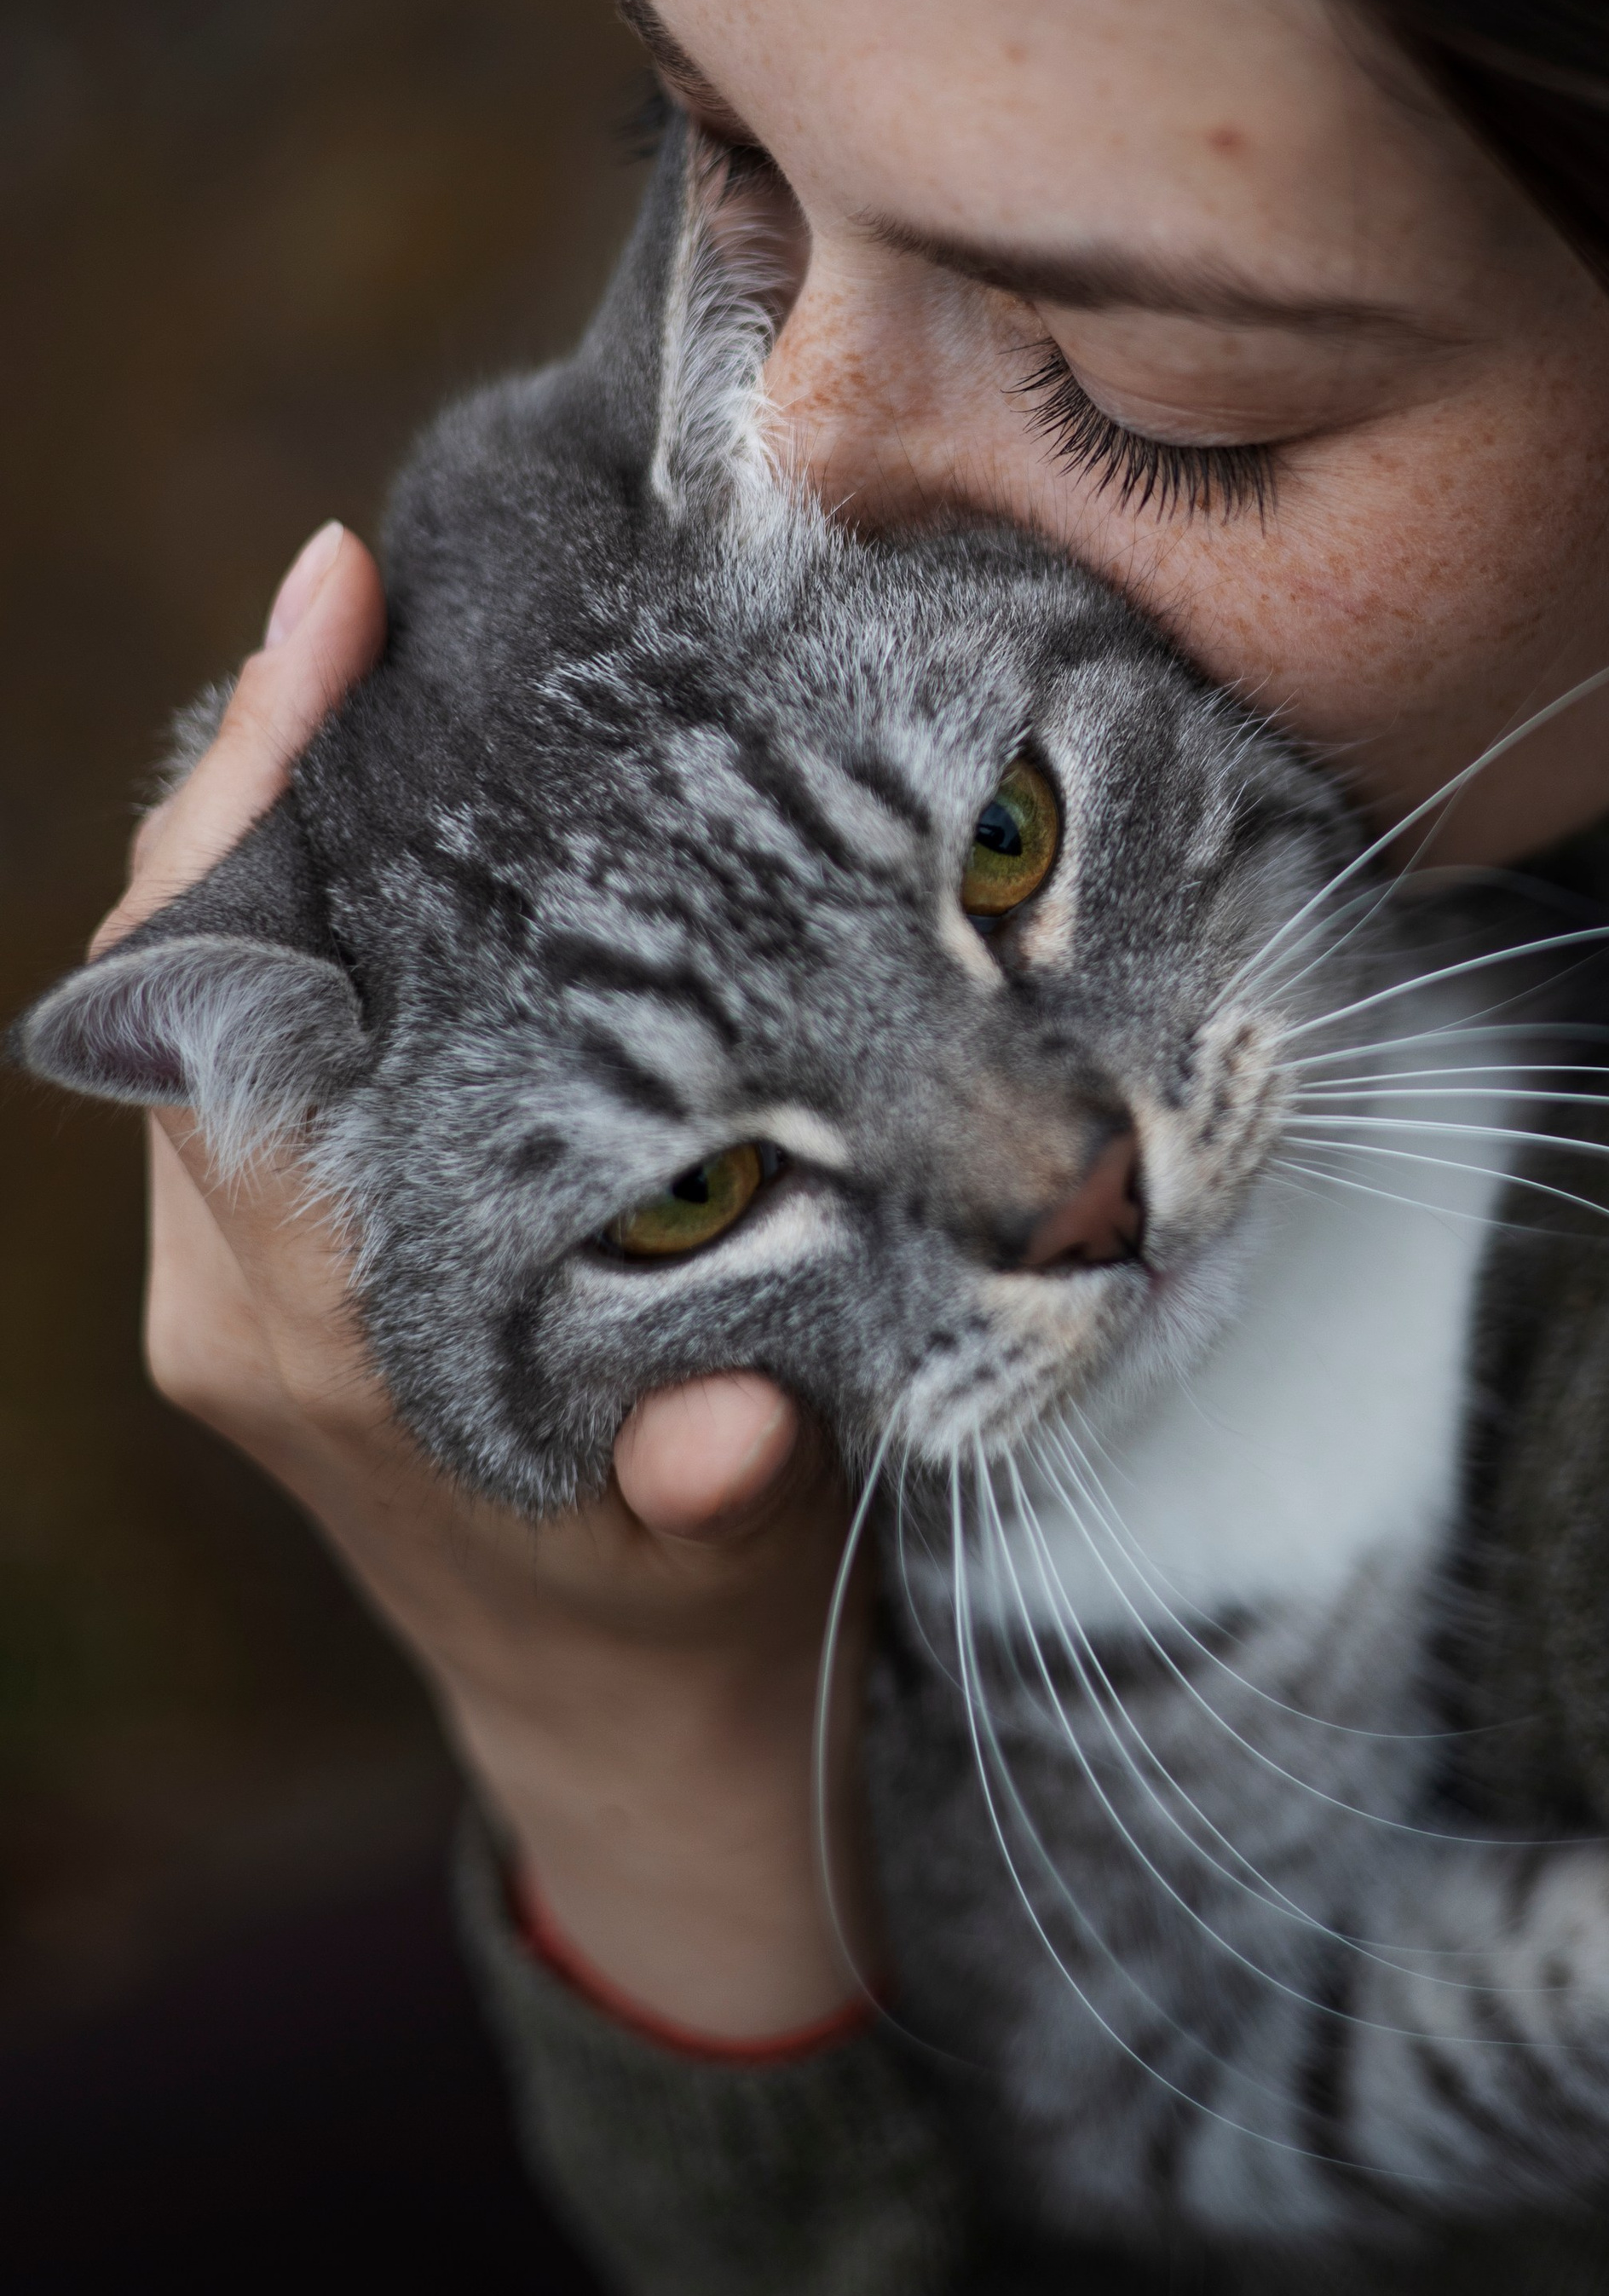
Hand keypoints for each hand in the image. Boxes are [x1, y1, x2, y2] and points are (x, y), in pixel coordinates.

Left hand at [105, 523, 879, 2035]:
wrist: (615, 1711)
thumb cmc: (684, 1610)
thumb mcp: (727, 1547)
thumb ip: (707, 1476)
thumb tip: (729, 1427)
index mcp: (328, 1341)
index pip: (237, 1029)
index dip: (261, 816)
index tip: (329, 618)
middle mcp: (241, 1292)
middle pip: (193, 974)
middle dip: (266, 770)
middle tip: (377, 585)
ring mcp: (228, 1272)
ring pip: (206, 990)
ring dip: (284, 818)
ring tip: (402, 645)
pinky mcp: (258, 1255)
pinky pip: (242, 1034)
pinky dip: (306, 901)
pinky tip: (412, 799)